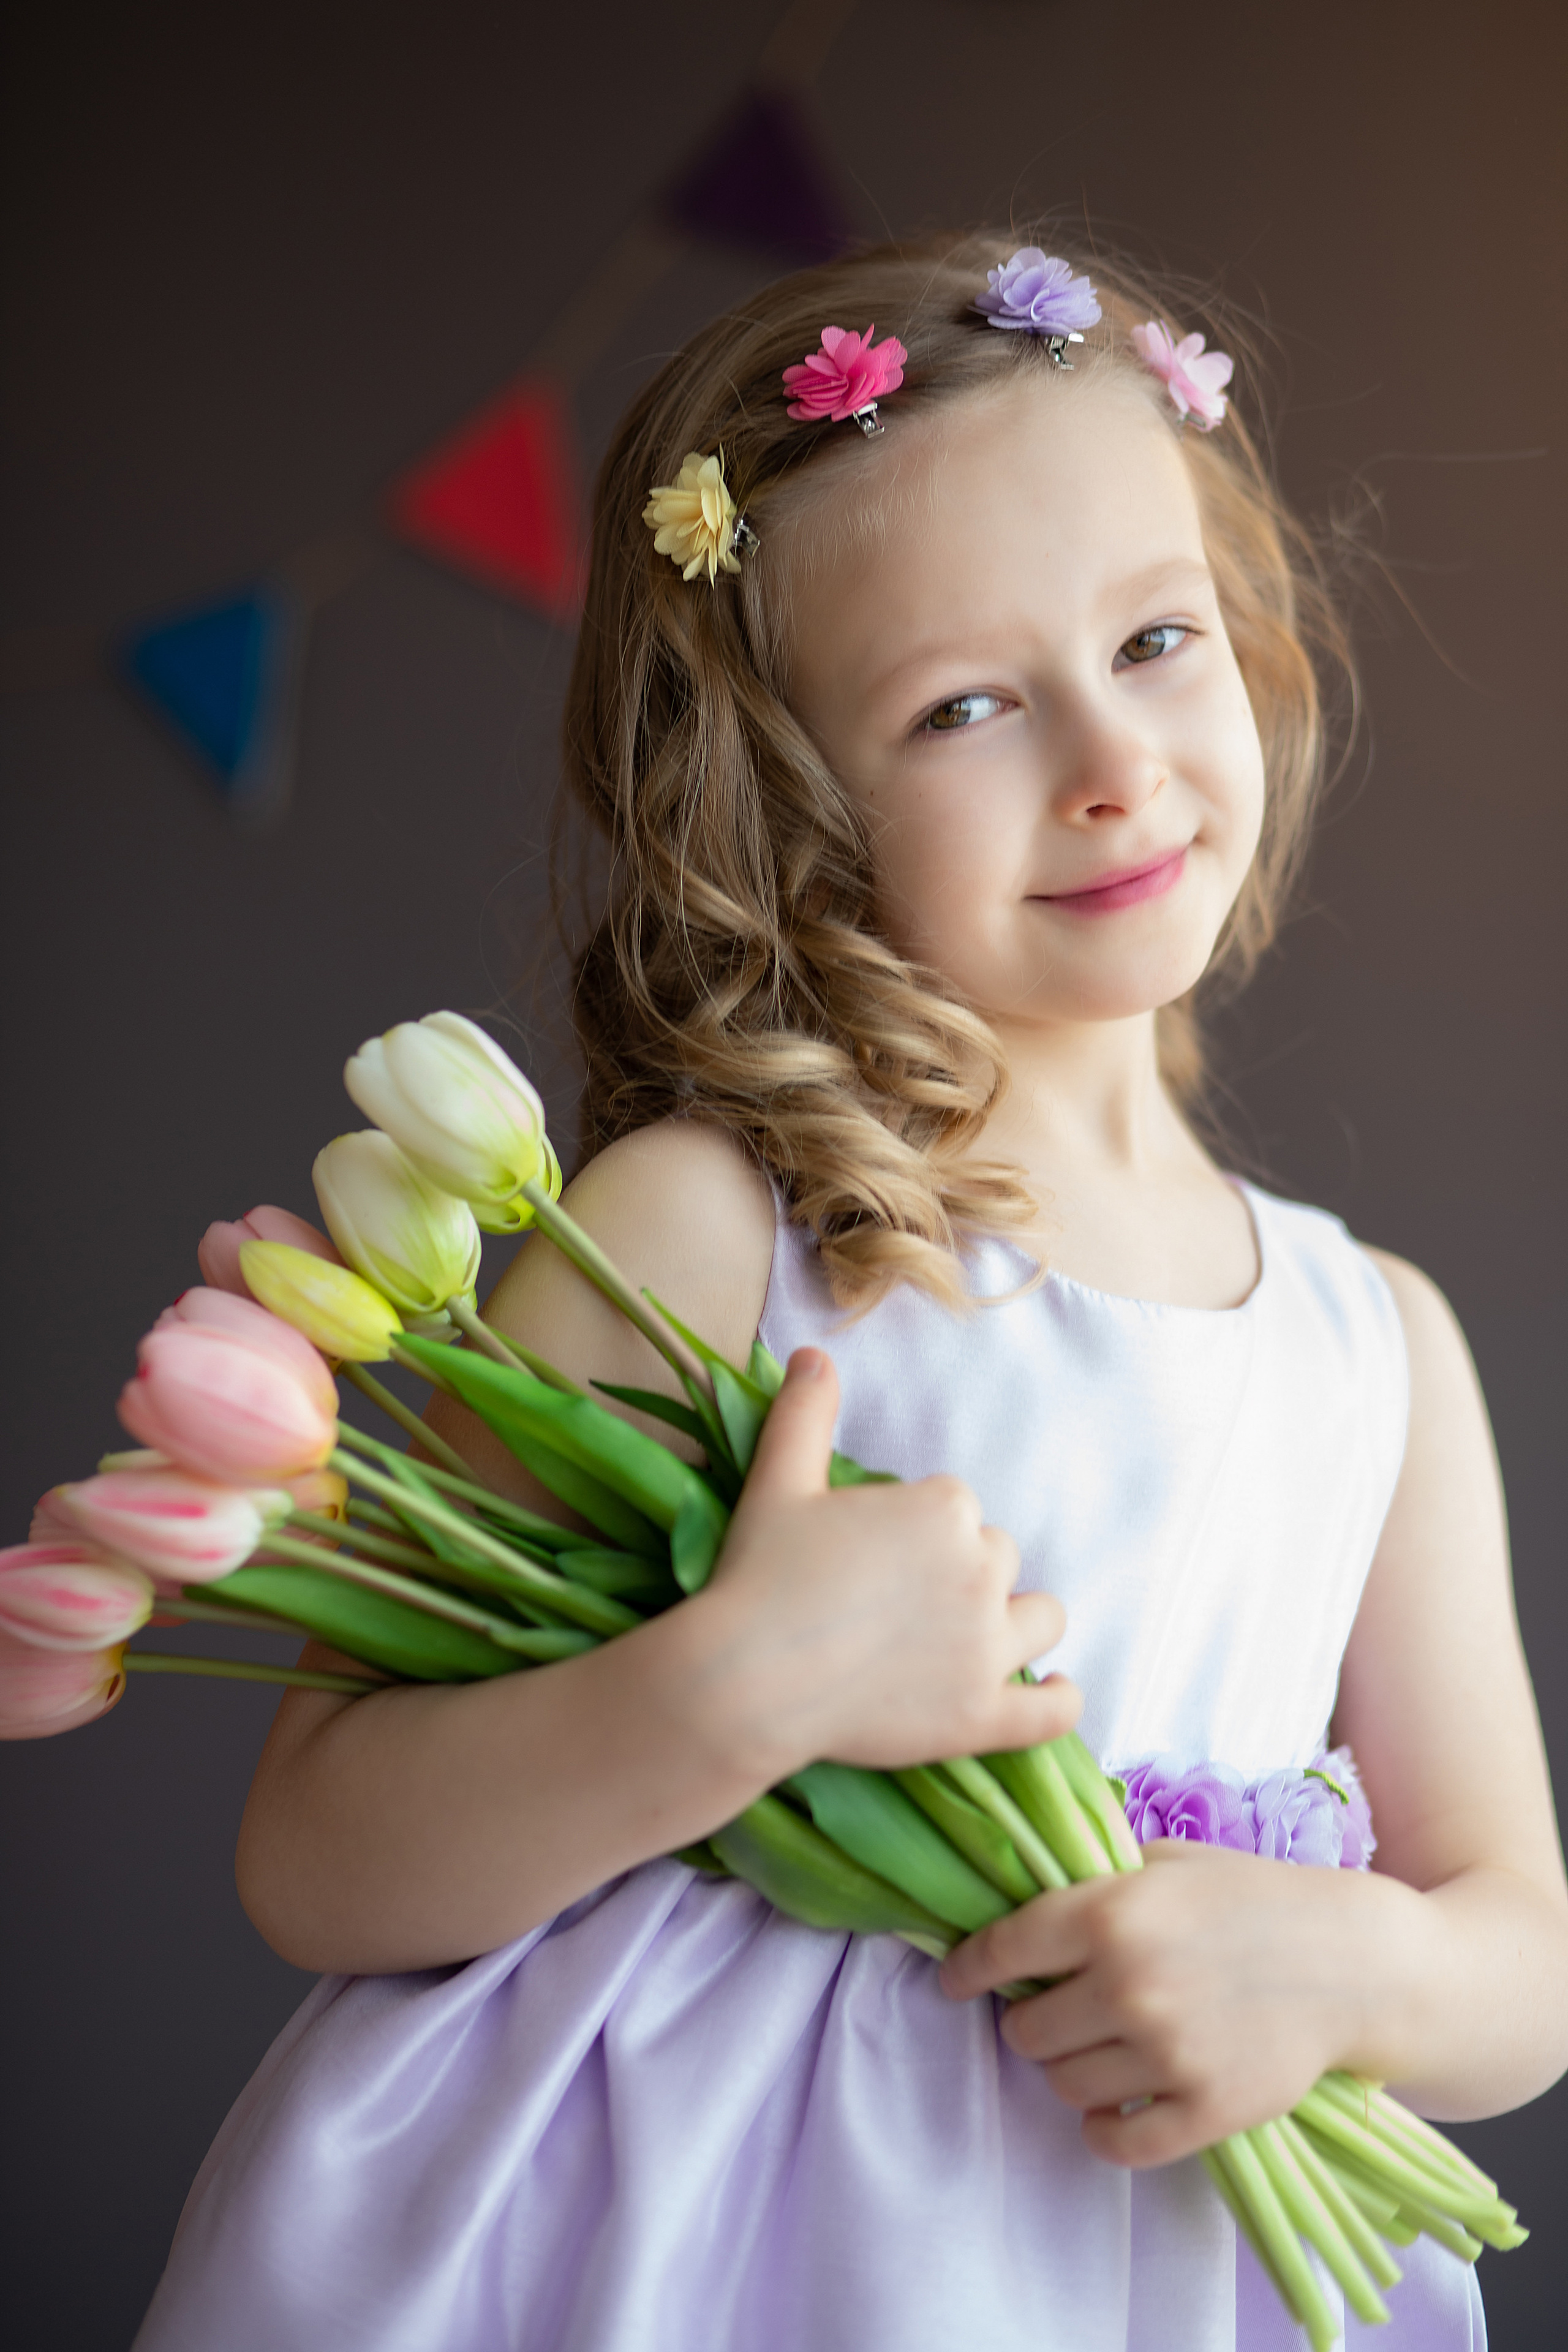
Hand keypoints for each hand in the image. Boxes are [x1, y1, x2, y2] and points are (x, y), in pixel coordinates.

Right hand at [695, 1348, 1078, 1781]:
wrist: (747, 1678)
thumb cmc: (761, 1575)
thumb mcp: (779, 1481)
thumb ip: (805, 1415)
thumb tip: (812, 1356)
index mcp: (944, 1508)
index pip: (957, 1507)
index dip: (919, 1531)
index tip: (875, 1556)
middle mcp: (981, 1570)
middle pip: (998, 1558)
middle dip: (962, 1572)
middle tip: (902, 1601)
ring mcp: (987, 1648)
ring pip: (1041, 1618)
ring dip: (1016, 1620)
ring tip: (975, 1634)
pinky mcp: (981, 1716)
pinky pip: (1051, 1713)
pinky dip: (1061, 1702)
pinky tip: (1058, 1692)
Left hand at [938, 1841, 1369, 2166]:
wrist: (1352, 1963)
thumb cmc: (1255, 1899)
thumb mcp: (1171, 1862)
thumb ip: (1097, 1874)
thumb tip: (1026, 1882)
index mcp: (1111, 1914)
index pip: (1002, 1950)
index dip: (966, 1966)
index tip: (953, 1978)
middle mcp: (1128, 1986)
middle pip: (1024, 2029)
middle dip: (1031, 2018)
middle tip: (1058, 2008)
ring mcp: (1166, 2055)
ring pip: (1062, 2085)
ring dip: (1070, 2068)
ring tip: (1099, 2046)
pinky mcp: (1203, 2112)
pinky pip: (1112, 2141)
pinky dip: (1103, 2128)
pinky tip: (1115, 2104)